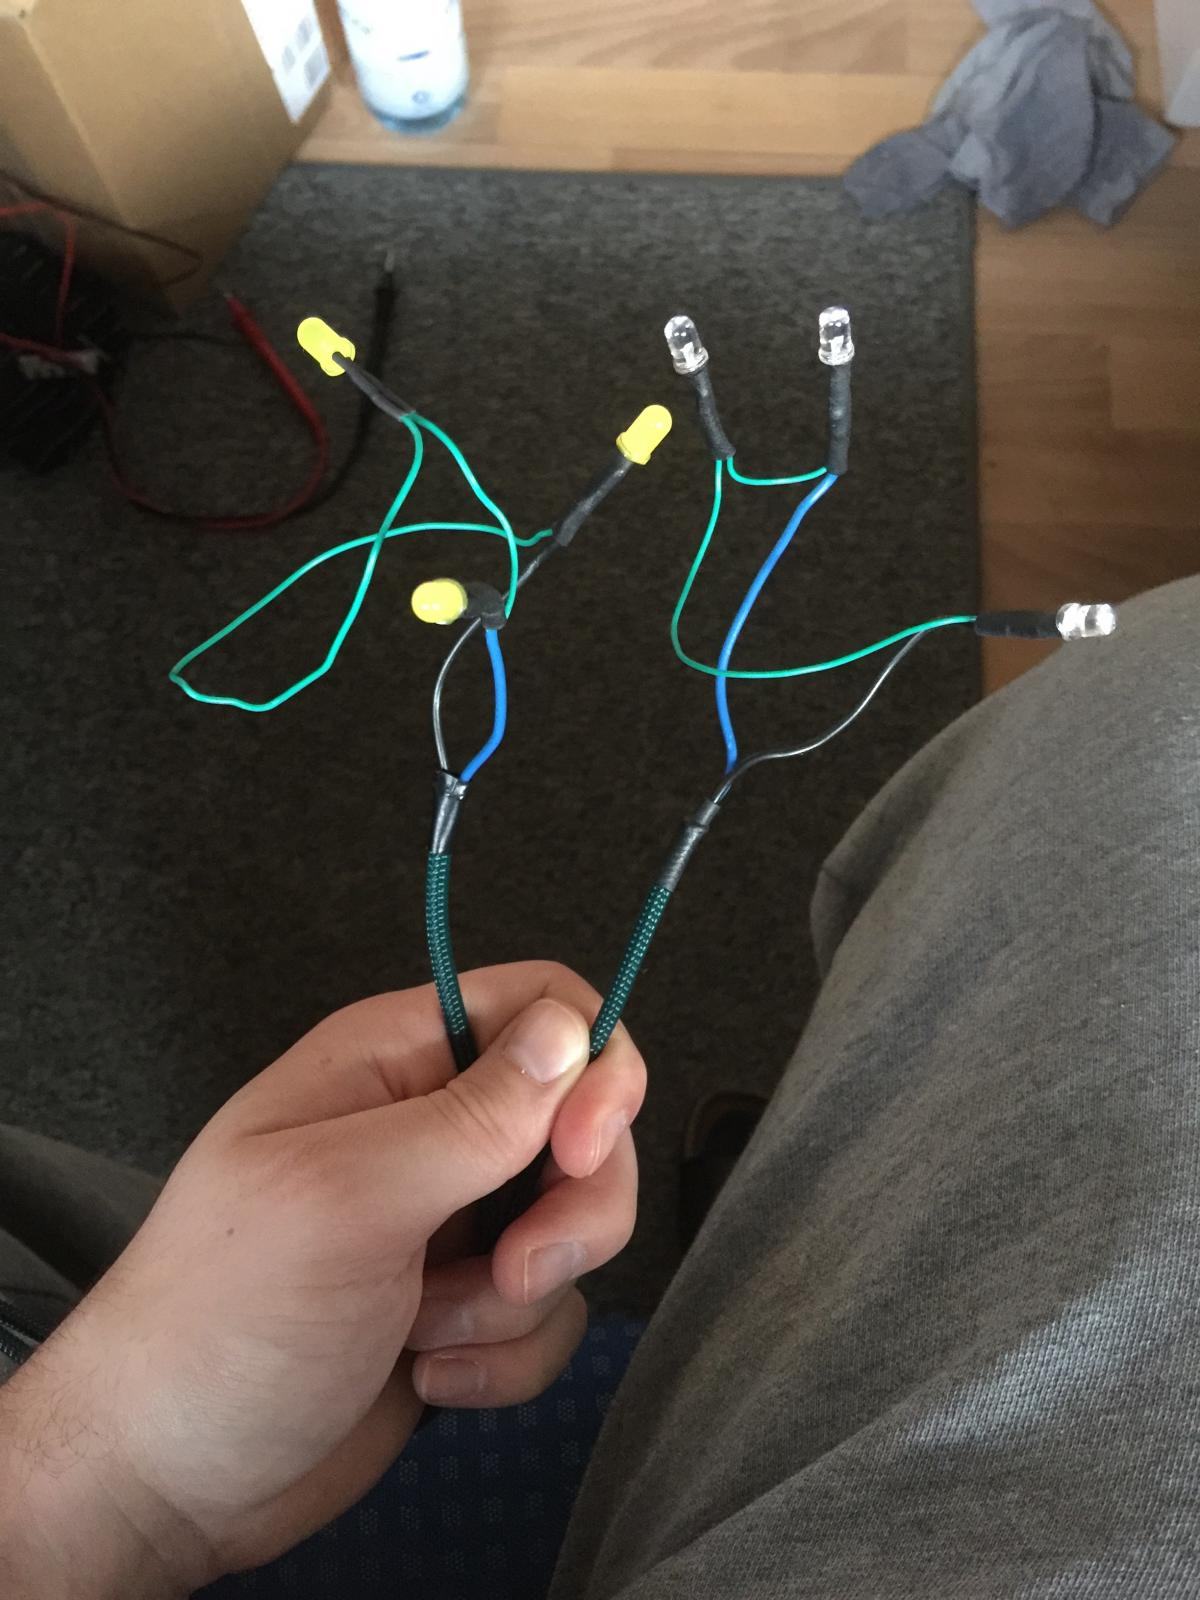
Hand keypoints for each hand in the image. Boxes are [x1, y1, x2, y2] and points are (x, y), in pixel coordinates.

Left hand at [0, 963, 643, 1597]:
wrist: (167, 1479)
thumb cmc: (222, 1318)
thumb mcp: (345, 1200)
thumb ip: (471, 1118)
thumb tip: (572, 1030)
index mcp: (391, 1060)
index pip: (541, 1005)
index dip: (591, 1064)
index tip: (582, 1150)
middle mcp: (431, 1127)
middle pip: (582, 1123)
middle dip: (572, 1209)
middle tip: (514, 1271)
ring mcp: (452, 1219)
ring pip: (573, 1224)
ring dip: (520, 1298)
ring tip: (429, 1330)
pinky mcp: (465, 1305)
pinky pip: (550, 1312)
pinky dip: (507, 1357)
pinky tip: (426, 1375)